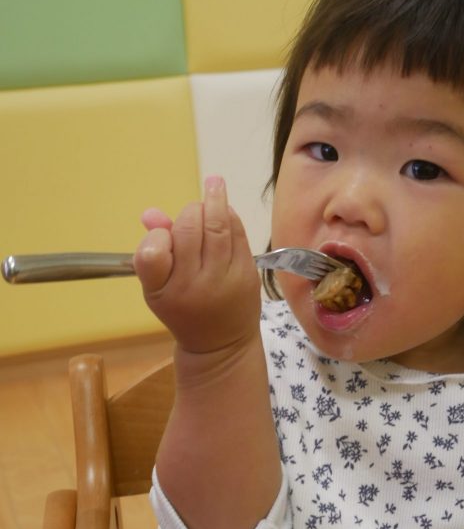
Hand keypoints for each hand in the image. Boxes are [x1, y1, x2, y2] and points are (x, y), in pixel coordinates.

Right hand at [134, 176, 261, 354]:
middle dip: (190, 212)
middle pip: (189, 230)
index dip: (158, 235)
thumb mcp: (158, 287)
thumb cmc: (184, 309)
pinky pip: (238, 235)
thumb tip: (151, 213)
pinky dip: (231, 217)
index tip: (164, 233)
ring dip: (215, 201)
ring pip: (218, 227)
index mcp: (162, 291)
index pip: (152, 251)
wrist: (220, 344)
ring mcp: (223, 280)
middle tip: (193, 209)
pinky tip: (226, 210)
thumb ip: (153, 250)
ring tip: (214, 184)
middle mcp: (192, 286)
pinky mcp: (246, 276)